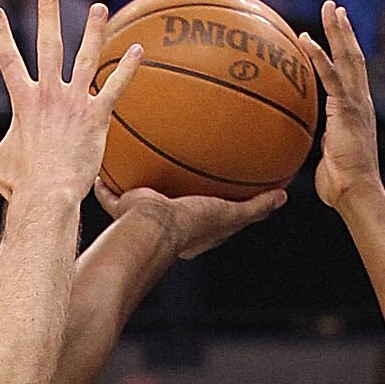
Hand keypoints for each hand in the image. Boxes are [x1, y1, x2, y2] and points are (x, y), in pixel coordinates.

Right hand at [0, 0, 140, 207]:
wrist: (48, 196)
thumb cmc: (20, 184)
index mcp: (23, 101)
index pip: (8, 60)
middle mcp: (49, 94)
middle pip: (48, 45)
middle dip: (47, 15)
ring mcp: (74, 102)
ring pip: (86, 57)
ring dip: (94, 30)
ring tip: (99, 8)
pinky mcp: (96, 116)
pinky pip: (115, 86)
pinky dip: (127, 68)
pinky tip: (138, 49)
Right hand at [90, 178, 285, 253]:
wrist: (155, 226)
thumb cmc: (193, 224)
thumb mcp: (231, 214)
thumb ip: (256, 207)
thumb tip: (282, 196)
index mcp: (190, 226)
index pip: (202, 211)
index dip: (207, 198)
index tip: (212, 181)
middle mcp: (166, 221)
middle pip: (169, 200)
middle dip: (171, 186)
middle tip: (174, 165)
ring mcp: (142, 215)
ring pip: (138, 195)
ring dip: (135, 181)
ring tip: (134, 157)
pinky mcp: (123, 208)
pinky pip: (110, 193)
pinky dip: (104, 183)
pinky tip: (102, 164)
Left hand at [301, 0, 384, 215]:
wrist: (356, 193)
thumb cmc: (342, 186)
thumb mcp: (330, 158)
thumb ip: (326, 144)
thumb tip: (317, 141)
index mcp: (357, 110)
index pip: (351, 72)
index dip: (346, 49)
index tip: (338, 28)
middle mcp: (361, 101)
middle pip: (353, 56)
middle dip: (344, 30)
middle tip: (334, 7)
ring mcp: (356, 103)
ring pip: (347, 58)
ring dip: (337, 31)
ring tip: (329, 8)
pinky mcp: (347, 109)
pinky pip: (331, 77)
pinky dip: (318, 57)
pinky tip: (307, 39)